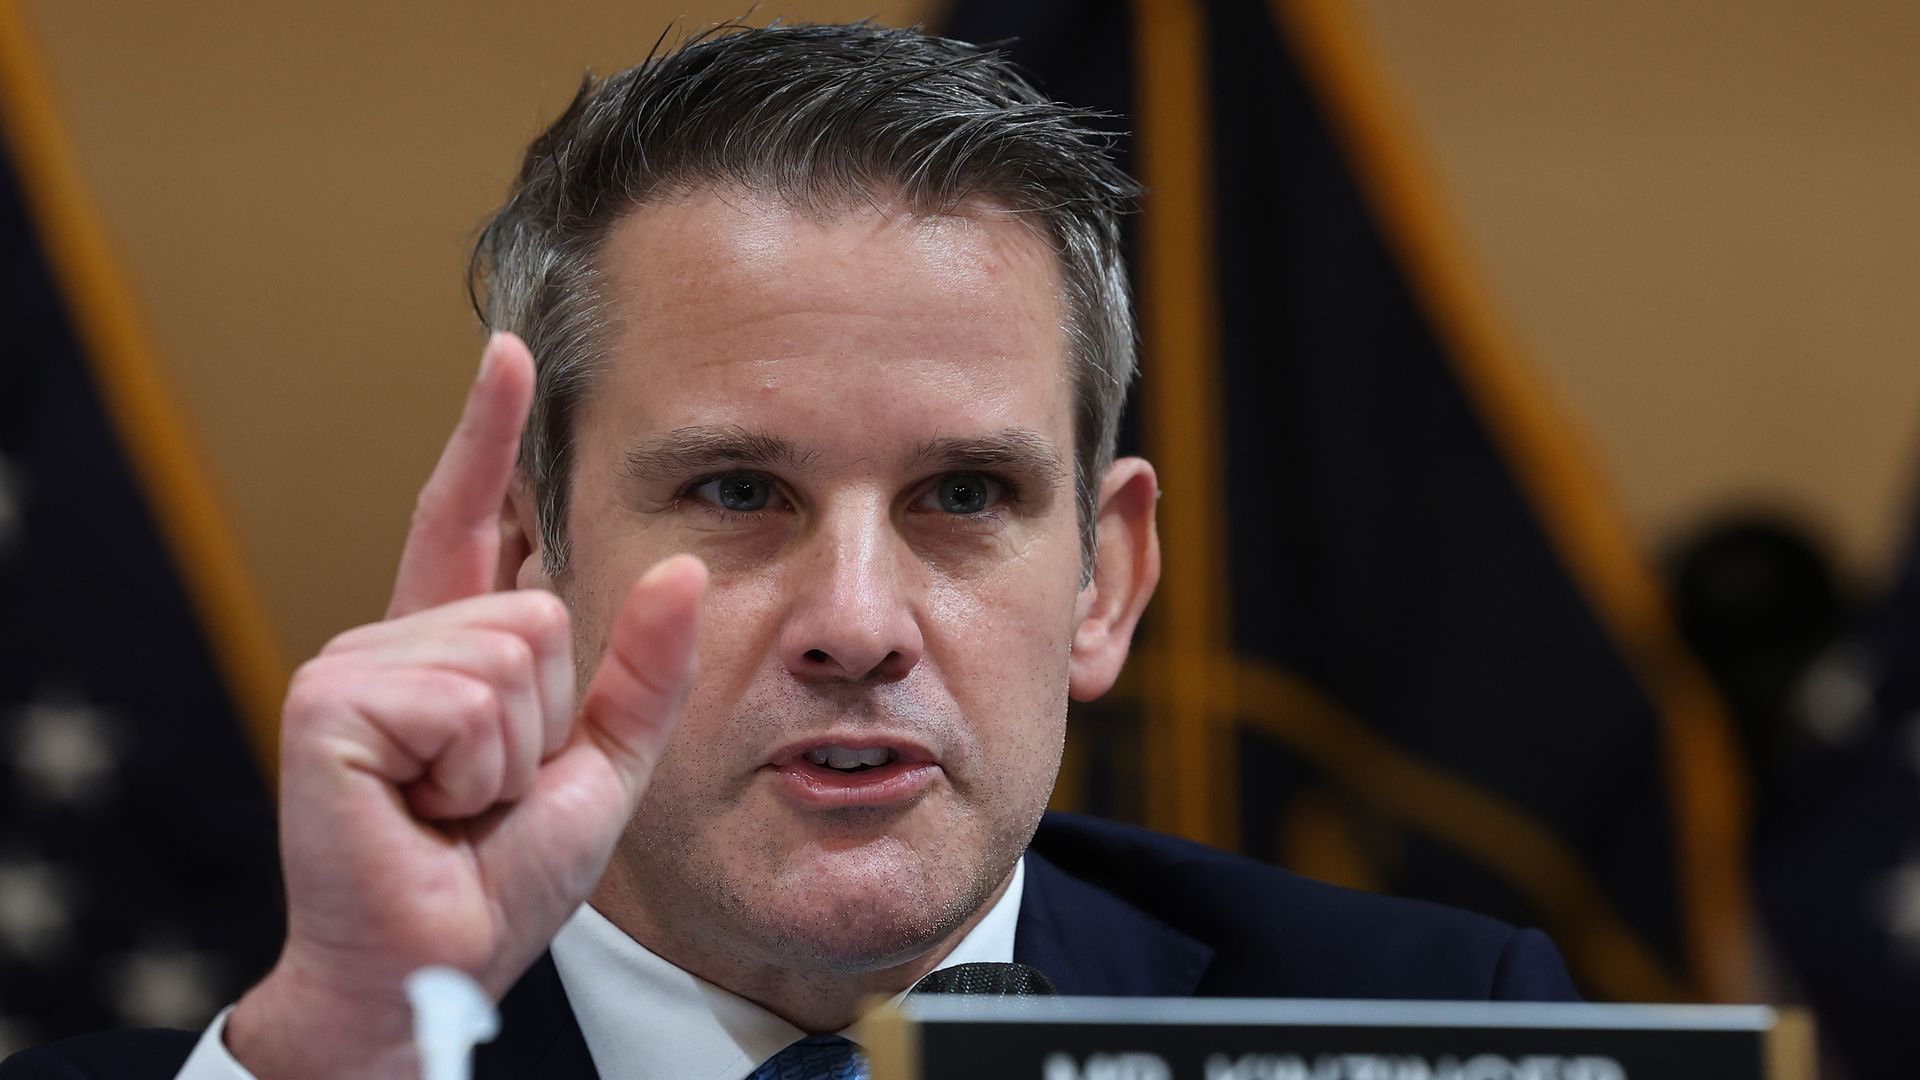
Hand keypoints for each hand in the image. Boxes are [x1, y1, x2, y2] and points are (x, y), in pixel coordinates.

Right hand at [225, 334, 705, 1078]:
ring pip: (510, 653)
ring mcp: (355, 662)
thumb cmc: (502, 874)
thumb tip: (680, 564)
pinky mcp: (331, 701)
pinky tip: (421, 806)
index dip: (487, 433)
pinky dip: (471, 769)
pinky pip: (465, 698)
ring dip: (507, 753)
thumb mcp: (600, 765)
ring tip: (452, 802)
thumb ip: (639, 671)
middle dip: (540, 720)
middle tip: (483, 792)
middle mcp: (396, 638)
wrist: (436, 963)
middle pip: (536, 612)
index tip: (507, 351)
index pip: (471, 517)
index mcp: (452, 649)